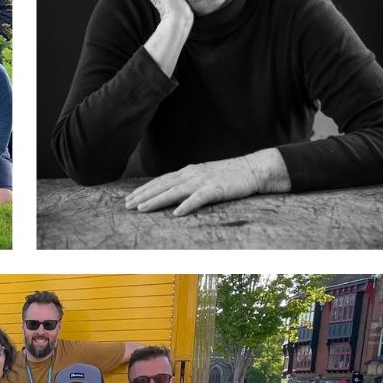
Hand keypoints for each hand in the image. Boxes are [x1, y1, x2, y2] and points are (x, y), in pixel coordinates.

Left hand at [124, 149, 287, 217]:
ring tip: (142, 208)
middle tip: (126, 205)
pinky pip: (199, 198)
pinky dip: (187, 205)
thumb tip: (174, 195)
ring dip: (157, 200)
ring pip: (175, 191)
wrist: (255, 169)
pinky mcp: (217, 188)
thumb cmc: (231, 175)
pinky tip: (176, 213)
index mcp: (189, 172)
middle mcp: (192, 174)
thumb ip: (190, 183)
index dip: (144, 190)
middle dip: (143, 196)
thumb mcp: (205, 177)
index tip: (130, 199)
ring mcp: (204, 180)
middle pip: (163, 185)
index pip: (161, 181)